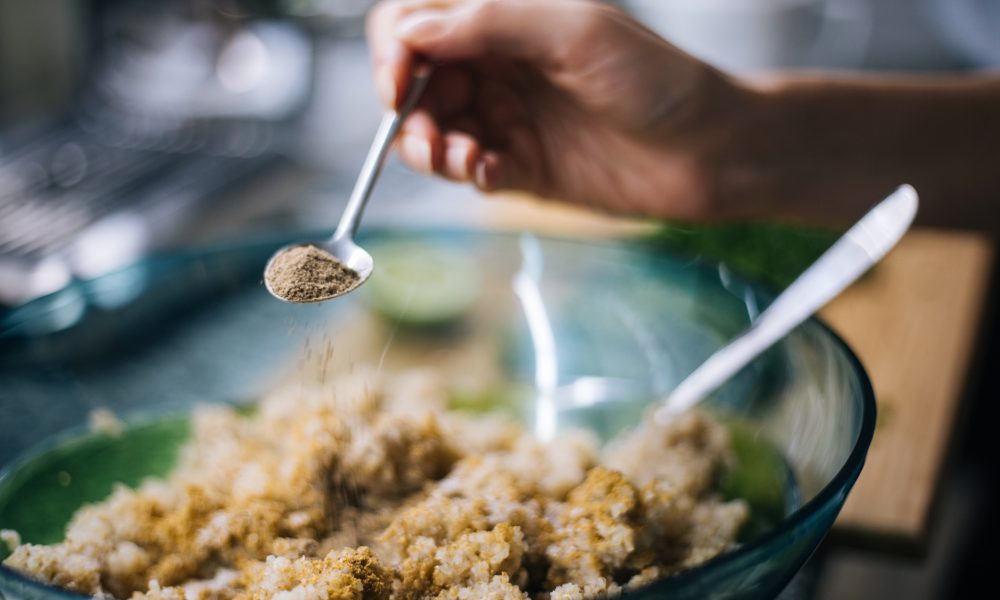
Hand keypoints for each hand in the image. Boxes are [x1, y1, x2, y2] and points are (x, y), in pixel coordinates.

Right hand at [367, 0, 748, 219]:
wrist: (709, 152)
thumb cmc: (657, 81)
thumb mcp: (575, 31)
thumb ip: (490, 22)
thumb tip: (411, 30)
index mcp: (508, 21)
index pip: (418, 21)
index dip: (395, 48)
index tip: (398, 83)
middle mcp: (499, 66)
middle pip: (416, 80)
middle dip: (408, 108)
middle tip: (426, 136)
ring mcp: (508, 117)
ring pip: (432, 129)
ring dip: (429, 146)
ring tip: (458, 158)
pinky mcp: (520, 167)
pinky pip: (467, 169)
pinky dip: (464, 171)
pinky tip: (489, 171)